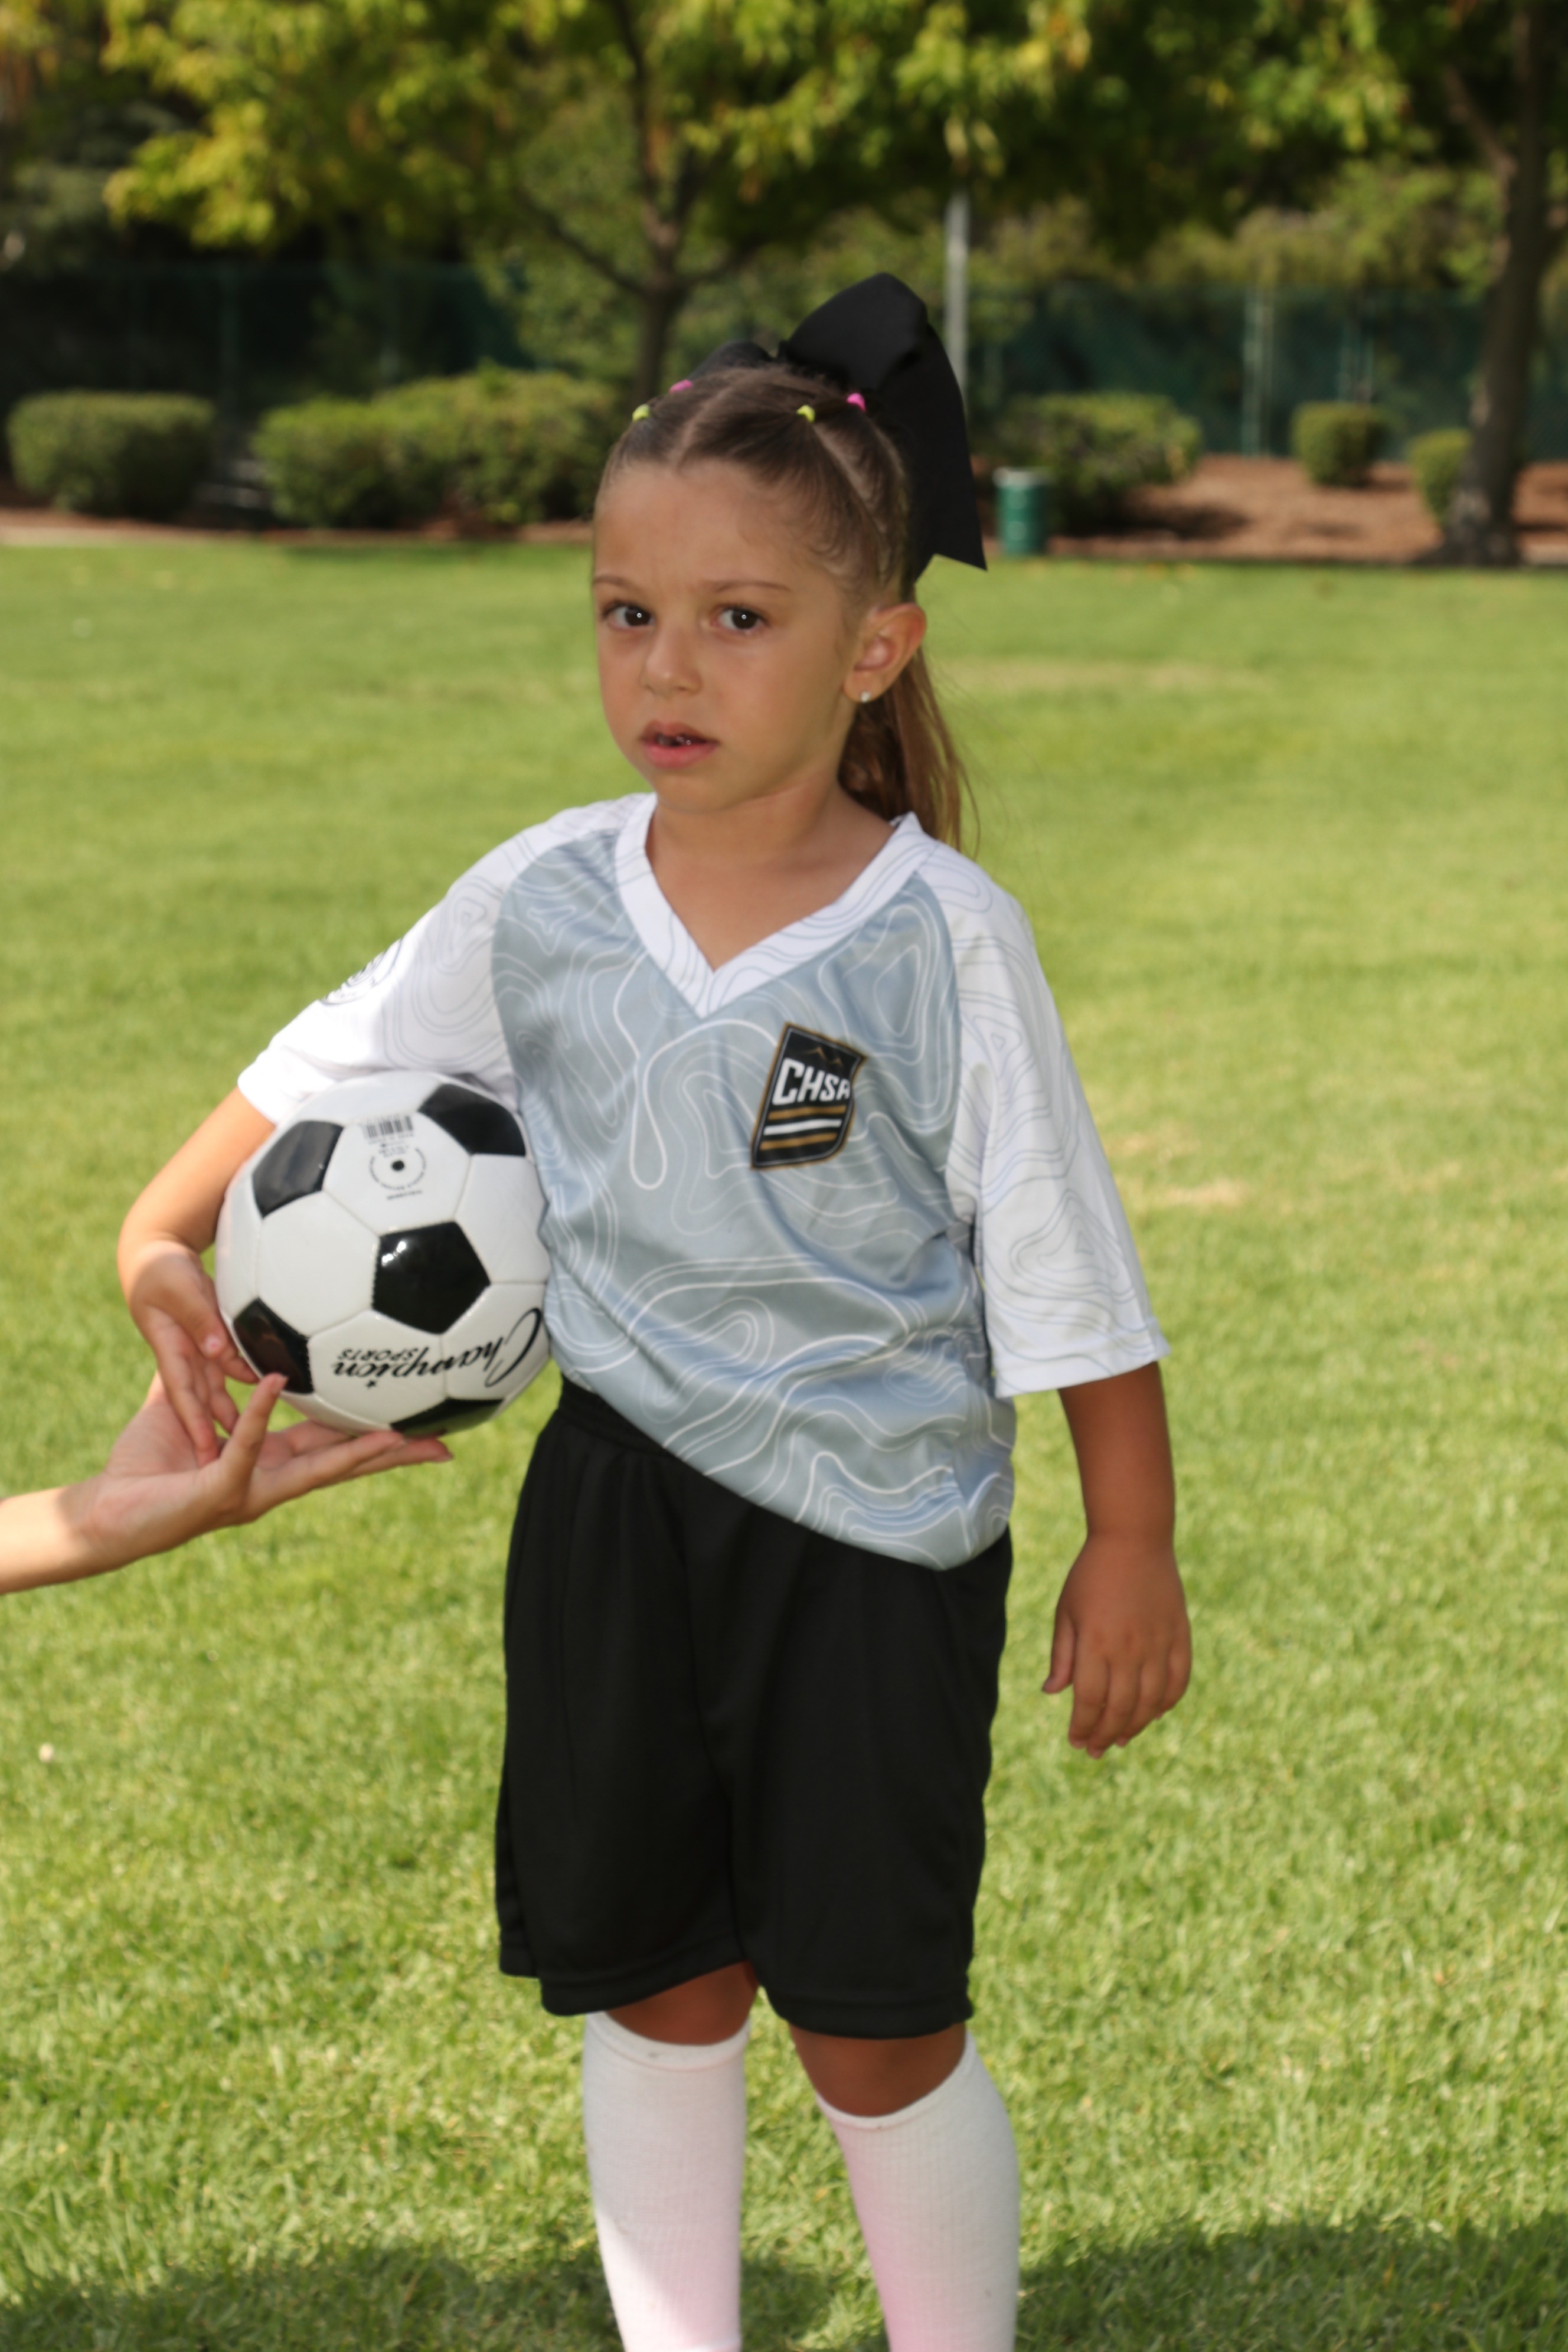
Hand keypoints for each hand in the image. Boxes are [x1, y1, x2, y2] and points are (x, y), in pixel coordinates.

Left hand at [75, 1374, 450, 1569]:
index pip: (335, 1445)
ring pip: (315, 1468)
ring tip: (396, 1434)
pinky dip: (258, 1414)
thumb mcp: (183, 1408)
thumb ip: (208, 1378)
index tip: (418, 1424)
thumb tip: (221, 1337)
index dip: (376, 1436)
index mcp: (270, 1463)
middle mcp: (271, 1482)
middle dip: (393, 1454)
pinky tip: (273, 1385)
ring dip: (356, 1451)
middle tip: (444, 1445)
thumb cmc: (144, 1465)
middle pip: (345, 1464)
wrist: (105, 1511)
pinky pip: (244, 1445)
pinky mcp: (219, 1489)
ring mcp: (250, 1491)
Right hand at [124, 1240, 254, 1463]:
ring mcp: (198, 1353)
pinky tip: (274, 1393)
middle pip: (203, 1402)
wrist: (156, 1254)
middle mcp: (185, 1358)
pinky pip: (233, 1366)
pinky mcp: (211, 1343)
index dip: (194, 1424)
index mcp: (169, 1350)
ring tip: (261, 1445)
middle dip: (215, 1435)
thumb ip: (198, 1318)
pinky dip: (250, 1380)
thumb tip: (216, 1349)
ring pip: (221, 1389)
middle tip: (230, 1468)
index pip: (182, 1394)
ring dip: (238, 1414)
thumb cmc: (160, 1269)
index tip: (205, 1454)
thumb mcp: (177, 1289)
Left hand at [1043, 1531, 1190, 1758]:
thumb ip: (1062, 1655)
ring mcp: (1158, 1644)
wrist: (1133, 1540)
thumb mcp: (1066, 1612)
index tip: (1076, 1742)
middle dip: (1105, 1734)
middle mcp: (1128, 1649)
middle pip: (1120, 1708)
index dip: (1082, 1726)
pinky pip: (1177, 1682)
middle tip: (1095, 1750)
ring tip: (1120, 1738)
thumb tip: (1052, 1693)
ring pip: (1150, 1702)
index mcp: (1095, 1643)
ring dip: (1135, 1726)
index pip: (1089, 1700)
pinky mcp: (1179, 1637)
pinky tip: (1153, 1713)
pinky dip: (1166, 1703)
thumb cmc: (1090, 1576)